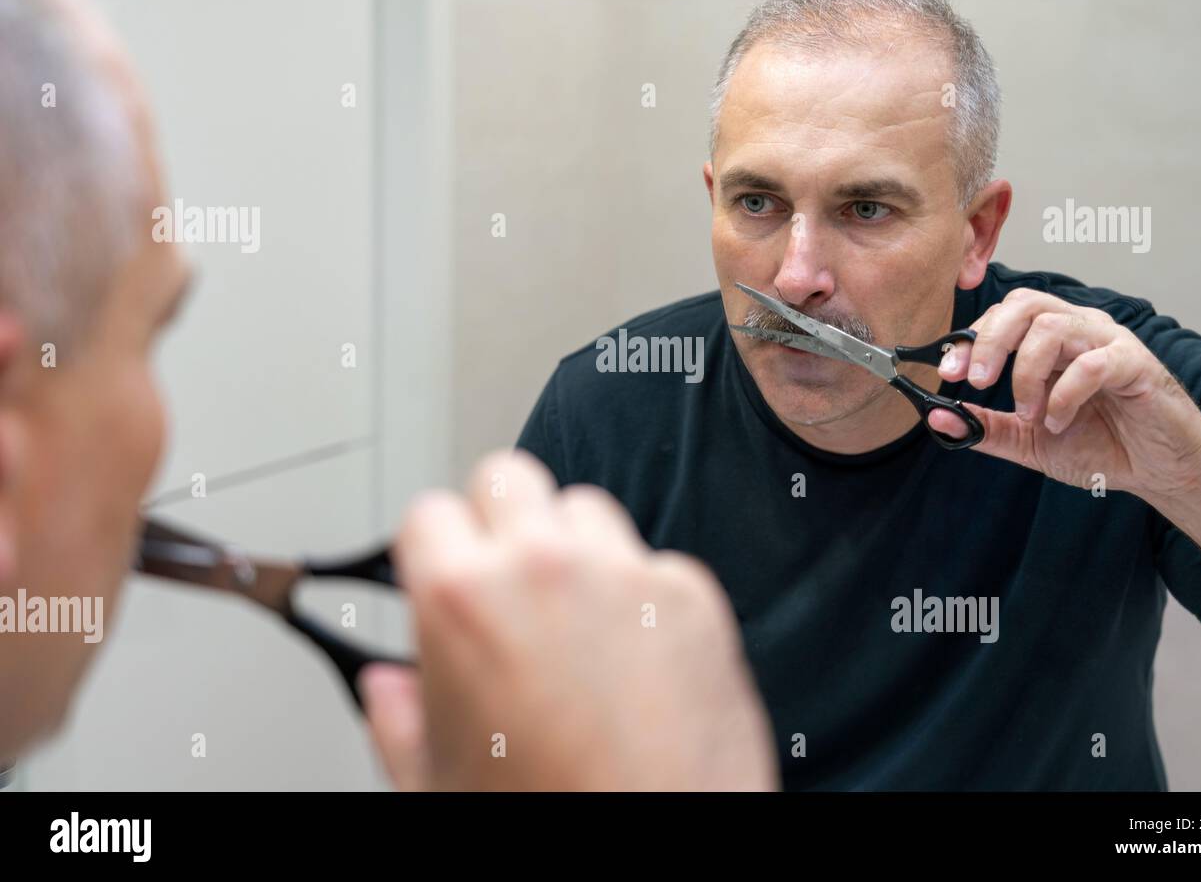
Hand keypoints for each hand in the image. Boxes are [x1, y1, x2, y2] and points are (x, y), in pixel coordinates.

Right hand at [361, 450, 777, 790]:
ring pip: (586, 509)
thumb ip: (397, 719)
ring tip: (578, 621)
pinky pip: (654, 562)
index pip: (429, 511)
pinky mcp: (691, 594)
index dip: (434, 549)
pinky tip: (639, 654)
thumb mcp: (433, 783)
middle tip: (509, 579)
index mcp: (461, 598)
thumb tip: (388, 688)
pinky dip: (643, 594)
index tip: (445, 572)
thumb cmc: (554, 821)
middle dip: (502, 520)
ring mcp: (624, 572)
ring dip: (575, 548)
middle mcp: (544, 565)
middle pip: (509, 476)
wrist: (658, 855)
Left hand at [928, 287, 1200, 499]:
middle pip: (1024, 303)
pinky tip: (1057, 421)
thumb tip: (936, 418)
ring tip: (1029, 413)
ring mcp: (1109, 342)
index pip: (1004, 314)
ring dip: (1027, 373)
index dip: (970, 337)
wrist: (1160, 470)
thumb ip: (986, 428)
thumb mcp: (1029, 442)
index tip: (948, 372)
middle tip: (977, 382)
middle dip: (990, 340)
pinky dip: (1064, 394)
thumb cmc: (1103, 445)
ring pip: (1052, 326)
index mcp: (1053, 340)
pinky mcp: (1136, 364)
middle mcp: (1079, 330)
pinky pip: (1092, 362)